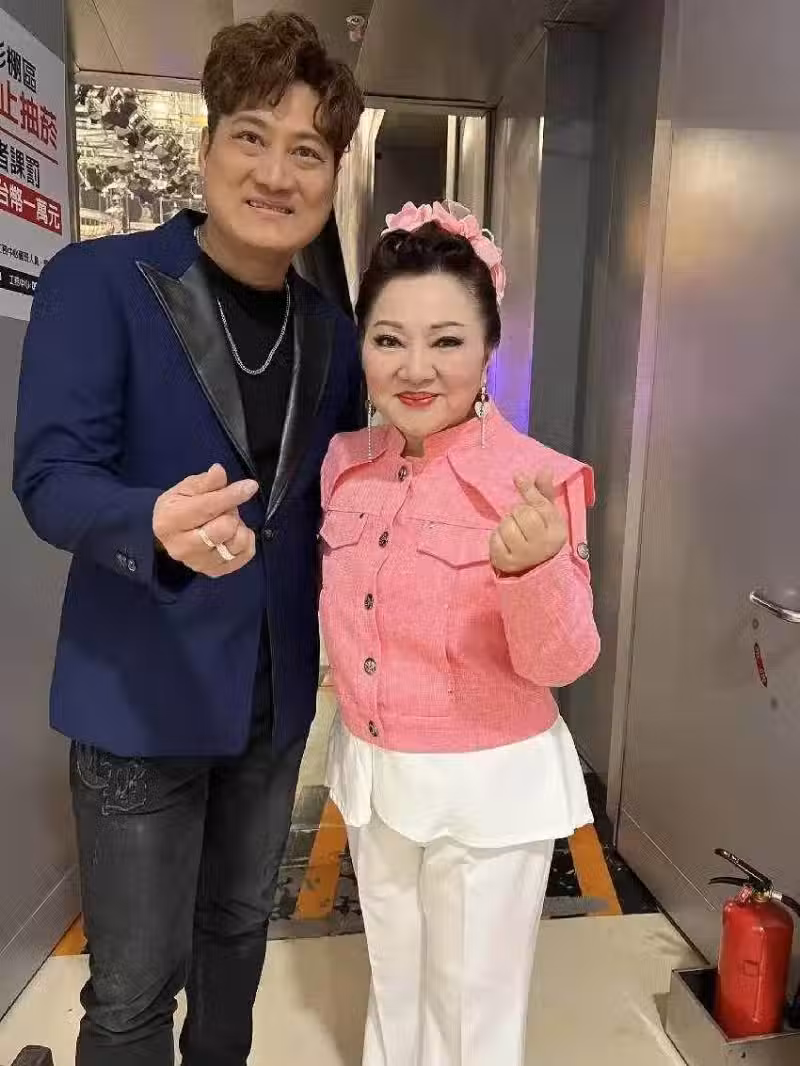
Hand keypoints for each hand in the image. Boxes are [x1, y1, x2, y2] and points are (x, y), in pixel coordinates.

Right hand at [153, 464, 258, 578]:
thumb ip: (205, 482)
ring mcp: (199, 563)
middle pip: (224, 528)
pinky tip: (234, 534)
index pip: (207, 507)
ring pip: (237, 543)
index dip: (231, 495)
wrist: (171, 536)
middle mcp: (182, 547)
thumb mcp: (186, 488)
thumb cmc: (179, 507)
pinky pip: (245, 555)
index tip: (250, 486)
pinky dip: (246, 540)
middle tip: (224, 508)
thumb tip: (219, 471)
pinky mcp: (215, 572)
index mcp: (170, 521)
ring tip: (227, 521)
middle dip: (230, 512)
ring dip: (238, 527)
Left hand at [490, 471, 566, 574]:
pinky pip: (495, 539)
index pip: (540, 504)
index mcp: (557, 532)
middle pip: (521, 513)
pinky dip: (496, 537)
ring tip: (514, 532)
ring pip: (506, 526)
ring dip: (506, 524)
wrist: (533, 567)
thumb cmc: (540, 533)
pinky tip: (505, 542)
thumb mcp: (547, 513)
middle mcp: (543, 546)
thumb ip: (544, 491)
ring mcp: (524, 556)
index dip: (528, 490)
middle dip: (517, 512)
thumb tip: (545, 469)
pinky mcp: (507, 563)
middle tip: (521, 520)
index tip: (518, 476)